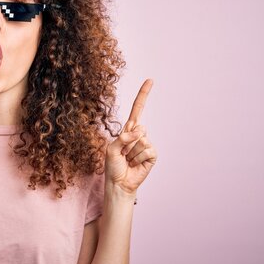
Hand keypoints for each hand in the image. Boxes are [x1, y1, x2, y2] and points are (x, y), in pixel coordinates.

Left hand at [104, 79, 157, 194]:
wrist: (119, 183)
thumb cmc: (113, 165)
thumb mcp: (111, 149)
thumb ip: (123, 138)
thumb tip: (139, 131)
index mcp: (128, 129)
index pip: (137, 109)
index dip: (143, 95)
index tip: (150, 80)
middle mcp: (139, 134)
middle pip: (139, 127)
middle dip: (128, 141)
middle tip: (124, 154)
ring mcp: (146, 144)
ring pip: (142, 141)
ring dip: (132, 153)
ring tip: (129, 160)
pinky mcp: (152, 155)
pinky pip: (147, 150)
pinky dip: (139, 159)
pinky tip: (136, 164)